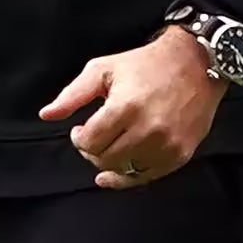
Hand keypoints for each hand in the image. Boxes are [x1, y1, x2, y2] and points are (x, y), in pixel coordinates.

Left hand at [39, 27, 228, 189]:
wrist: (196, 64)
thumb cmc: (145, 64)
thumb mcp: (103, 69)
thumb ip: (73, 95)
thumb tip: (46, 115)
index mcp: (125, 107)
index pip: (89, 141)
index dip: (78, 138)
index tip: (79, 129)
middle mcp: (148, 130)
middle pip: (105, 159)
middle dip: (91, 151)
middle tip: (93, 137)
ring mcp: (166, 145)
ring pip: (124, 171)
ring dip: (109, 163)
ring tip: (109, 146)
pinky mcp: (180, 155)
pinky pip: (146, 178)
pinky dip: (128, 178)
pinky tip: (116, 174)